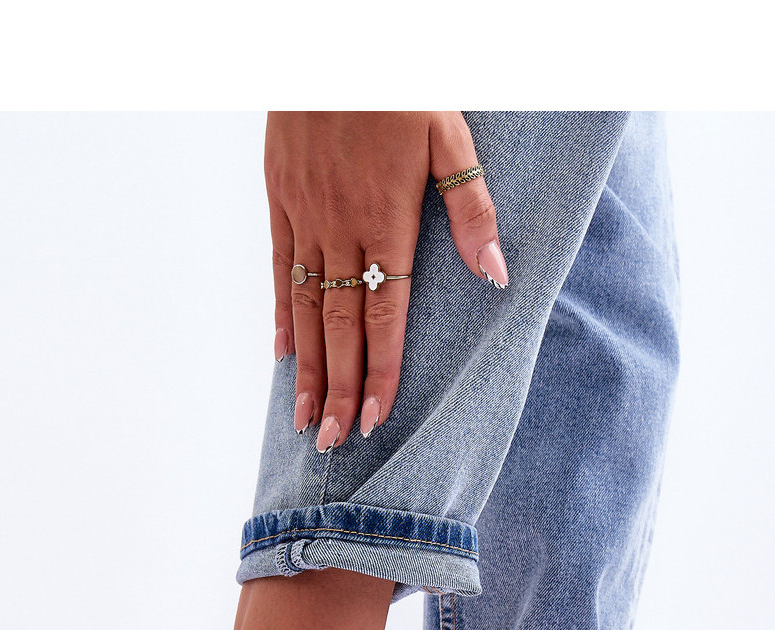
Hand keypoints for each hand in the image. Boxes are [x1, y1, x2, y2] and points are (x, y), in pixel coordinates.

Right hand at [265, 111, 507, 451]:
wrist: (333, 35)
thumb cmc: (401, 83)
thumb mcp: (450, 135)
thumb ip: (471, 210)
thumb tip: (496, 276)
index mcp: (387, 219)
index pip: (384, 315)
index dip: (379, 372)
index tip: (374, 419)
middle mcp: (341, 227)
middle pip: (339, 327)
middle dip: (337, 390)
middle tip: (332, 443)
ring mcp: (305, 216)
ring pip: (304, 309)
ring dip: (306, 370)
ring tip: (303, 420)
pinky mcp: (280, 199)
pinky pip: (279, 270)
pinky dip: (282, 317)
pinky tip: (282, 356)